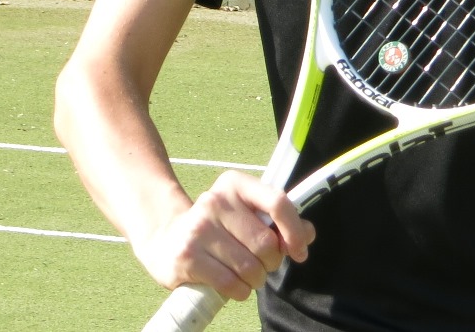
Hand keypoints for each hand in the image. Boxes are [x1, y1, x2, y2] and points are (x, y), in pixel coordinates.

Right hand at [134, 171, 314, 299]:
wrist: (166, 239)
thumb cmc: (216, 228)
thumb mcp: (244, 214)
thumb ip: (277, 220)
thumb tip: (308, 234)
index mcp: (234, 184)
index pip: (277, 202)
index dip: (295, 230)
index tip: (300, 250)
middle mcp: (215, 201)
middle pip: (266, 243)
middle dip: (271, 262)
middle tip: (262, 265)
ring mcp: (199, 229)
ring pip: (250, 267)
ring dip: (256, 279)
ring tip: (247, 276)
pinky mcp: (188, 257)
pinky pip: (231, 284)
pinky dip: (240, 291)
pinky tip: (234, 286)